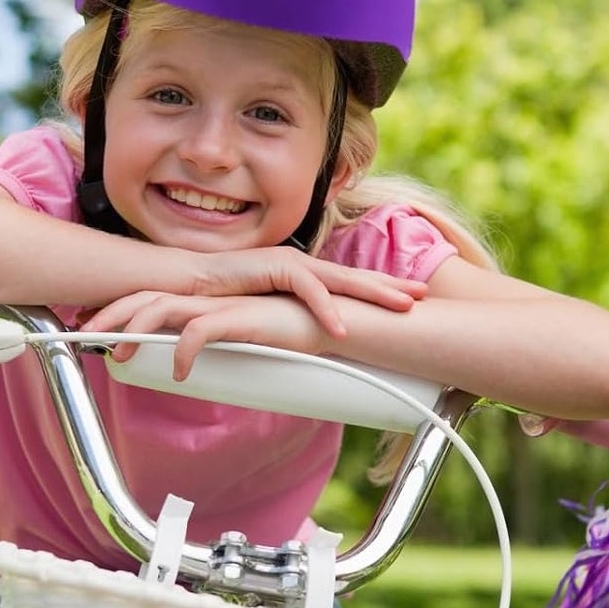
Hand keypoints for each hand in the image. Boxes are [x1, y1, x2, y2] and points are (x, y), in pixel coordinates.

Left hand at [83, 292, 331, 378]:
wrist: (329, 319)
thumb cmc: (290, 332)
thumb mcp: (241, 341)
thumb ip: (214, 347)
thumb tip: (187, 368)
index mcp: (204, 300)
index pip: (150, 297)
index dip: (117, 309)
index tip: (93, 327)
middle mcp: (206, 298)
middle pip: (143, 297)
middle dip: (109, 315)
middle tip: (82, 336)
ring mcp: (220, 306)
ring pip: (162, 308)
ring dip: (134, 330)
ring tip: (118, 354)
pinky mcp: (239, 319)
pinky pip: (198, 331)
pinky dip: (181, 350)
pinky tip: (176, 371)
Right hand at [181, 251, 424, 337]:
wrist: (185, 284)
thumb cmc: (223, 301)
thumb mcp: (269, 313)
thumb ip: (293, 322)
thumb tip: (314, 344)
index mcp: (304, 275)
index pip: (350, 282)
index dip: (381, 290)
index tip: (412, 301)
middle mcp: (301, 265)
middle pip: (355, 275)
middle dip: (391, 285)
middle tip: (423, 295)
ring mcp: (289, 262)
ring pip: (340, 278)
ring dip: (372, 294)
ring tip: (400, 310)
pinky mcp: (271, 266)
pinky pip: (306, 289)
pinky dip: (325, 309)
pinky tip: (342, 330)